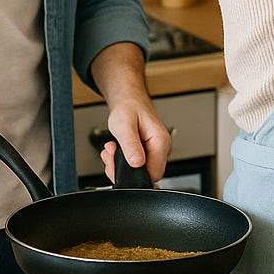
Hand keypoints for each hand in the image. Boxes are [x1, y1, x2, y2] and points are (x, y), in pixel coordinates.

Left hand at [89, 42, 171, 181]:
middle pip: (146, 174)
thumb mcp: (124, 125)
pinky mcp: (149, 150)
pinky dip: (123, 160)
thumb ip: (131, 145)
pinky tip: (115, 149)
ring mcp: (156, 149)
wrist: (129, 98)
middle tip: (111, 155)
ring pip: (140, 170)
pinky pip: (137, 164)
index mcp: (161, 142)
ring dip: (121, 164)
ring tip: (112, 149)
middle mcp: (162, 147)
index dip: (134, 175)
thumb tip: (136, 163)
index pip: (154, 173)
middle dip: (124, 169)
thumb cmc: (128, 106)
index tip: (117, 165)